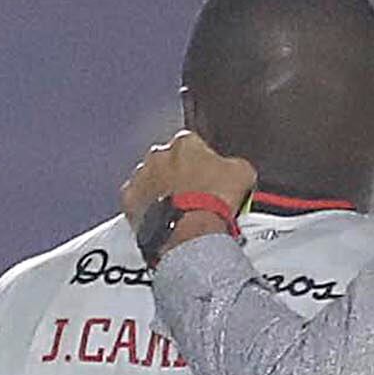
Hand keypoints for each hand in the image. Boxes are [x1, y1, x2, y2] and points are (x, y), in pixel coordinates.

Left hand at [121, 131, 256, 237]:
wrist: (190, 232)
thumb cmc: (211, 202)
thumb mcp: (242, 174)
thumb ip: (235, 164)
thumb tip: (237, 169)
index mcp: (185, 143)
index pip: (194, 145)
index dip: (204, 163)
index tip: (210, 178)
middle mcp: (158, 155)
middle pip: (170, 162)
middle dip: (180, 176)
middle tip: (195, 197)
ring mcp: (142, 177)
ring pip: (152, 181)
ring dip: (163, 192)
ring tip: (180, 212)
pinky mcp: (130, 200)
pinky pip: (138, 203)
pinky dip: (148, 210)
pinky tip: (163, 220)